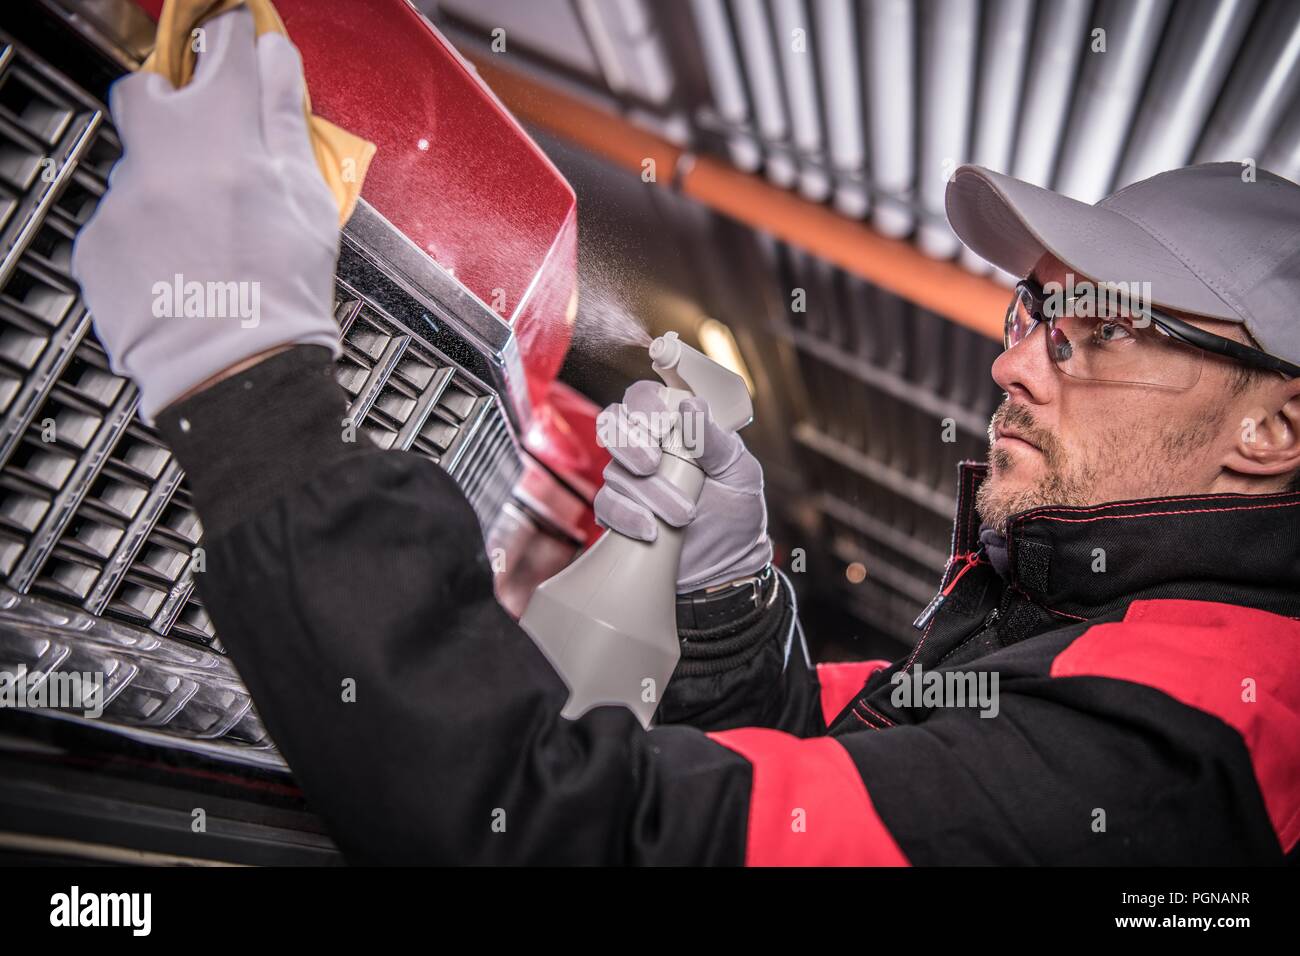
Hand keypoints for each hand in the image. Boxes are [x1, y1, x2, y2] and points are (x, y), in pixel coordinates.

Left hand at [71, 8, 340, 421]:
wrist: (235, 374)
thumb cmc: (281, 295)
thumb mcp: (309, 202)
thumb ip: (287, 120)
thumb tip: (275, 60)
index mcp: (223, 135)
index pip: (222, 49)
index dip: (230, 44)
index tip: (234, 47)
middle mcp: (162, 155)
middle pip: (148, 93)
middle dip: (170, 105)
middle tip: (203, 142)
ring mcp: (122, 199)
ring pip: (137, 168)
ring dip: (165, 187)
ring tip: (204, 239)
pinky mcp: (96, 242)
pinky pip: (118, 221)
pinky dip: (145, 237)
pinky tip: (178, 268)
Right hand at [594, 380, 771, 592]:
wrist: (727, 565)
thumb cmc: (736, 509)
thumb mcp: (739, 472)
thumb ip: (716, 441)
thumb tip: (691, 406)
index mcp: (676, 426)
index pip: (645, 396)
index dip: (644, 400)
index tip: (659, 417)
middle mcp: (647, 445)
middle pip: (614, 422)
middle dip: (630, 441)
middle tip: (654, 462)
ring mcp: (629, 478)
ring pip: (614, 468)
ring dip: (647, 490)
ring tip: (684, 514)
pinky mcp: (619, 512)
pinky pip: (606, 505)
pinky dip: (627, 515)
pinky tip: (652, 529)